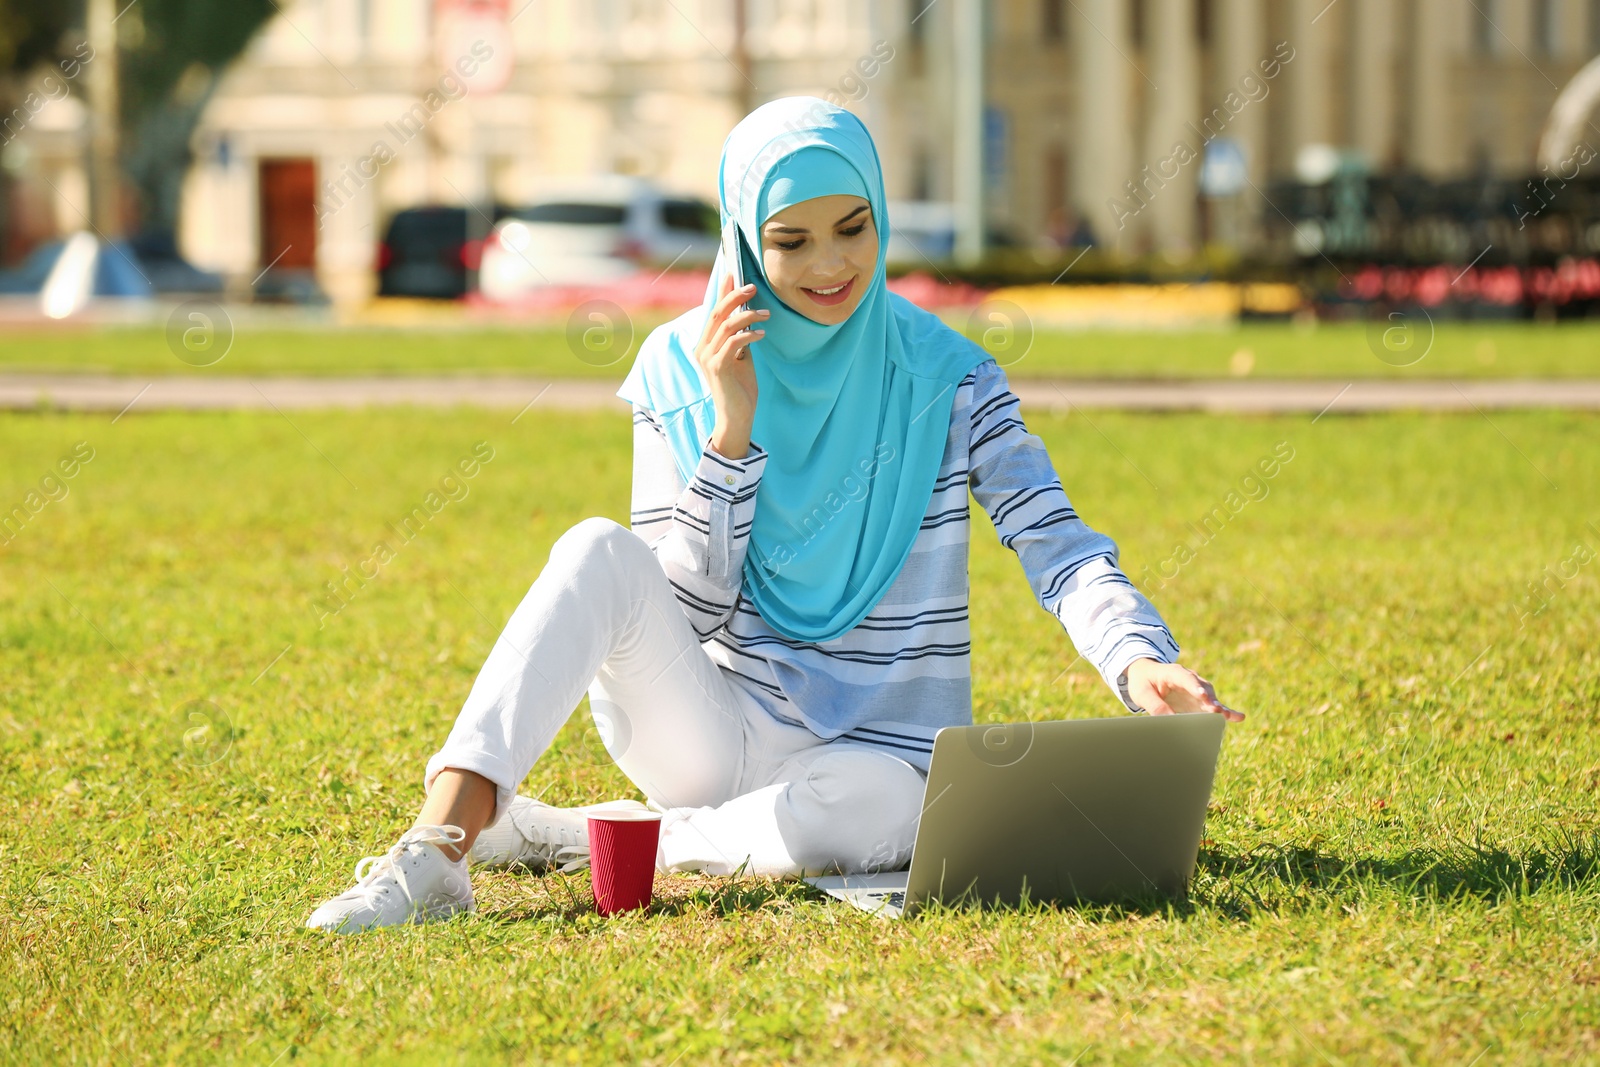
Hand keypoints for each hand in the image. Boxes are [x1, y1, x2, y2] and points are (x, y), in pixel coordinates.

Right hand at [695, 273, 767, 459]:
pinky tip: (762, 334)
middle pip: (717, 312)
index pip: (713, 311)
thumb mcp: (741, 357)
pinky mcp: (717, 367)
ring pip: (726, 325)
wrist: (736, 417)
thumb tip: (748, 316)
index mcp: (705, 344)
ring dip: (748, 315)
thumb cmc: (739, 388)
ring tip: (766, 314)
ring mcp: (707, 358)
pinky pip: (734, 342)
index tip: (734, 273)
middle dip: (735, 296)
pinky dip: (749, 335)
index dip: (723, 291)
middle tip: (753, 287)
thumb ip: (739, 338)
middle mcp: (701, 348)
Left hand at [1125, 658, 1243, 721]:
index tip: (1202, 695)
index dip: (1194, 686)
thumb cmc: (1143, 682)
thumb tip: (1168, 721)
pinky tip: (1239, 717)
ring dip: (1217, 707)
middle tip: (1215, 710)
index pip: (1185, 678)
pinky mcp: (1200, 701)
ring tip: (1225, 717)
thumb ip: (1155, 705)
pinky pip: (1214, 706)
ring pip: (1210, 697)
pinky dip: (1225, 711)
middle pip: (1202, 688)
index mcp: (1173, 672)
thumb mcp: (1142, 693)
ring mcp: (1197, 690)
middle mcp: (1189, 679)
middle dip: (1209, 699)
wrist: (1146, 675)